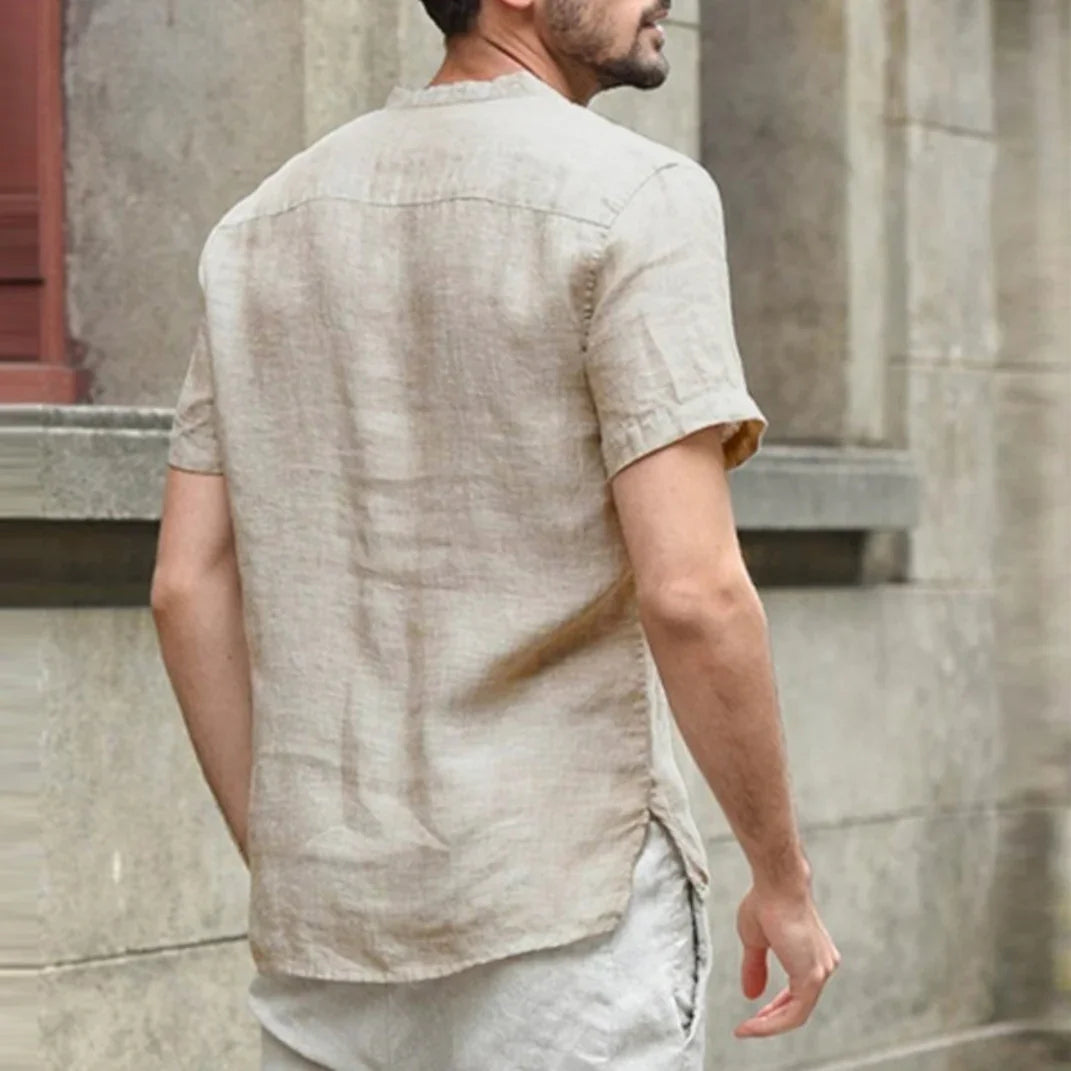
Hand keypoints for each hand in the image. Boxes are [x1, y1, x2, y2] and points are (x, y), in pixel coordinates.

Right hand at [734, 881, 839, 1038]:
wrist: (776, 884)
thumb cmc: (766, 902)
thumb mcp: (755, 941)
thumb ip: (756, 968)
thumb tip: (751, 994)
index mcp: (812, 956)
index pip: (796, 995)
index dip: (774, 1009)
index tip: (753, 1016)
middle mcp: (823, 965)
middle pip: (798, 1006)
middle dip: (771, 1019)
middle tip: (750, 1026)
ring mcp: (821, 971)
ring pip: (797, 1013)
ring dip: (769, 1025)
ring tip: (747, 1029)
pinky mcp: (813, 976)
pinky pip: (795, 1012)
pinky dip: (773, 1022)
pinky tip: (754, 1024)